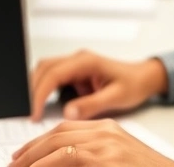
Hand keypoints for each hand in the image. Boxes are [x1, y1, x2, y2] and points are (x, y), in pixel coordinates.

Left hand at [9, 119, 173, 166]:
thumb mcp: (118, 158)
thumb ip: (92, 157)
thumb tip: (62, 162)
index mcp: (109, 129)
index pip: (65, 128)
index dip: (39, 141)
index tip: (23, 155)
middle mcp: (107, 132)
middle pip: (58, 133)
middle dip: (30, 150)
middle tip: (13, 163)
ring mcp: (108, 145)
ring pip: (59, 144)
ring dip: (33, 158)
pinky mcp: (108, 159)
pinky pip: (69, 158)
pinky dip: (47, 164)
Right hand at [29, 50, 168, 120]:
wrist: (144, 78)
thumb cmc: (133, 84)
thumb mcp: (116, 97)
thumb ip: (92, 105)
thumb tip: (68, 113)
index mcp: (86, 61)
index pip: (53, 74)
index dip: (39, 94)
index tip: (34, 113)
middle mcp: (78, 59)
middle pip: (44, 68)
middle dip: (32, 90)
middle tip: (29, 114)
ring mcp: (75, 64)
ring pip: (45, 71)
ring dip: (36, 88)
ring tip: (34, 111)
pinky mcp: (74, 72)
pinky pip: (53, 78)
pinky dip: (44, 90)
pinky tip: (43, 105)